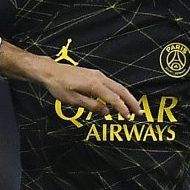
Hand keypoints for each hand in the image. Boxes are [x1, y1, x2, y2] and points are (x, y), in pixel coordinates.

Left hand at [1, 43, 137, 117]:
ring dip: (126, 97)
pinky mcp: (94, 75)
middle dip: (131, 102)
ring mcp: (97, 75)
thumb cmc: (59, 86)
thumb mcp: (73, 100)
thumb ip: (91, 106)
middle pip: (120, 90)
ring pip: (117, 86)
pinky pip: (110, 84)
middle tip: (139, 113)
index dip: (122, 109)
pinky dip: (117, 93)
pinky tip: (117, 101)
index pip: (113, 99)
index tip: (129, 118)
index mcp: (94, 85)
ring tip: (132, 108)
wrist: (50, 71)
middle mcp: (99, 78)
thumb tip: (106, 111)